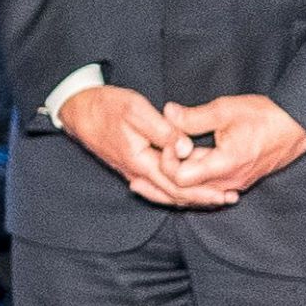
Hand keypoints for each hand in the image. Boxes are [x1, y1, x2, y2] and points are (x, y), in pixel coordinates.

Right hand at [59, 85, 232, 207]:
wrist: (77, 110)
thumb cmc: (105, 106)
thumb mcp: (136, 111)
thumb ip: (164, 130)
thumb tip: (188, 149)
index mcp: (140, 161)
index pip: (176, 184)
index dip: (203, 189)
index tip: (227, 187)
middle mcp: (136, 172)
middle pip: (173, 194)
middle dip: (202, 198)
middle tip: (229, 199)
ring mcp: (132, 172)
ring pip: (164, 193)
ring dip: (190, 197)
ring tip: (214, 198)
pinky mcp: (132, 167)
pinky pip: (157, 186)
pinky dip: (175, 190)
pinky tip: (187, 187)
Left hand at [161, 95, 305, 197]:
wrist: (298, 127)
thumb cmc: (267, 117)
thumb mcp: (226, 110)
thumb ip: (193, 117)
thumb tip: (167, 113)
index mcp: (225, 165)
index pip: (180, 180)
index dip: (167, 161)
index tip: (168, 142)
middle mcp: (229, 182)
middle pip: (185, 190)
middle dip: (167, 173)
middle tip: (153, 158)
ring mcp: (235, 184)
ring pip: (196, 190)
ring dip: (178, 177)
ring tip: (164, 161)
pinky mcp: (238, 182)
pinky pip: (208, 188)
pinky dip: (192, 179)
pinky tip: (183, 164)